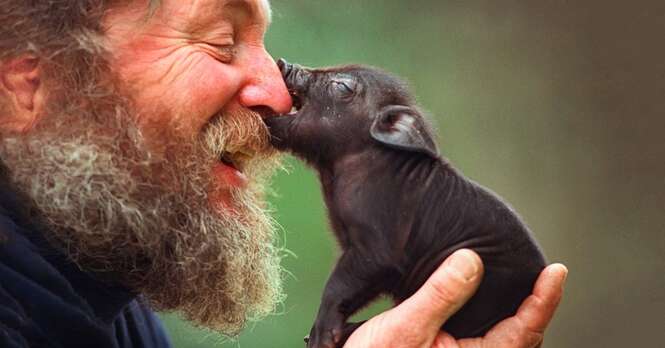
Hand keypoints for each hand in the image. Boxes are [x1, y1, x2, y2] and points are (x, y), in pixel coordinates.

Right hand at [343, 249, 567, 347]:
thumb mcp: (405, 326)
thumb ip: (440, 295)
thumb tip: (471, 262)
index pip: (523, 332)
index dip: (544, 301)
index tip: (556, 272)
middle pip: (520, 335)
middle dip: (536, 306)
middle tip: (548, 275)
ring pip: (501, 333)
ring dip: (516, 308)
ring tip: (529, 282)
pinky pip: (479, 329)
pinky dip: (488, 308)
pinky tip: (481, 290)